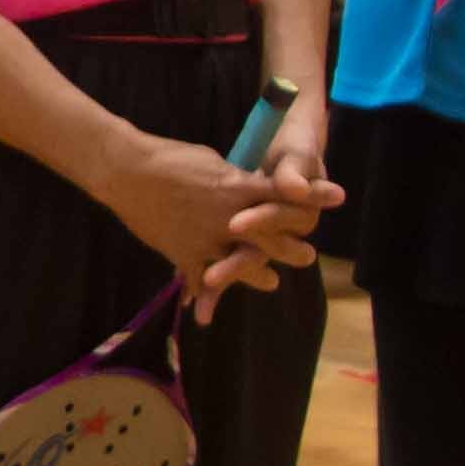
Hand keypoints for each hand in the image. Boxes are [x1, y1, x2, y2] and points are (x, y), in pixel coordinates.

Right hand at [96, 127, 330, 302]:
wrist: (126, 171)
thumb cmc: (168, 157)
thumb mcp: (211, 161)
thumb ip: (234, 182)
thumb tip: (246, 188)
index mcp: (238, 188)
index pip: (286, 193)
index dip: (314, 195)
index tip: (338, 196)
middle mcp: (231, 218)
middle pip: (274, 238)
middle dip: (293, 248)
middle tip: (308, 256)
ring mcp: (208, 239)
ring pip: (245, 266)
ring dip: (259, 276)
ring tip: (271, 282)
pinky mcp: (184, 253)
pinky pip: (200, 280)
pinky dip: (204, 295)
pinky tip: (207, 308)